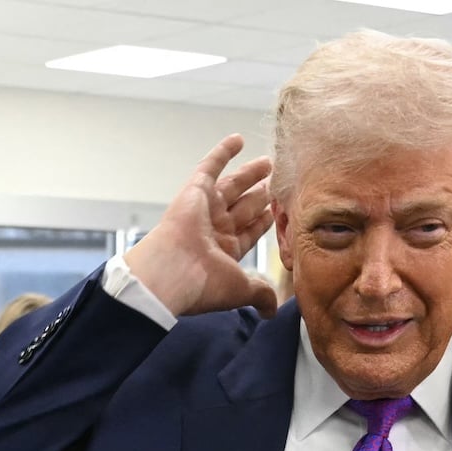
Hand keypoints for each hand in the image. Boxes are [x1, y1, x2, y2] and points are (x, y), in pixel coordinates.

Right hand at [124, 134, 276, 318]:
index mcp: (223, 253)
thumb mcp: (241, 289)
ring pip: (232, 187)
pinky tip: (239, 139)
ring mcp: (205, 210)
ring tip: (268, 163)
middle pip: (242, 208)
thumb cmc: (203, 284)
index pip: (248, 233)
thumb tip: (272, 311)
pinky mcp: (195, 191)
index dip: (262, 222)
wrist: (172, 272)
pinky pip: (210, 166)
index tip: (278, 211)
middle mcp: (213, 230)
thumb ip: (261, 294)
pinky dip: (223, 152)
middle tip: (275, 182)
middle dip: (258, 196)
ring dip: (249, 175)